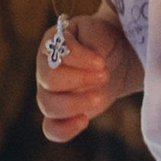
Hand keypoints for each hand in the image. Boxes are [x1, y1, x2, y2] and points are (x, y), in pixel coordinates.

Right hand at [36, 8, 140, 141]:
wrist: (115, 57)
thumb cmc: (103, 40)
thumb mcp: (98, 30)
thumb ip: (90, 39)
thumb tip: (92, 59)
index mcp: (50, 46)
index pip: (55, 55)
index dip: (79, 60)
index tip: (101, 61)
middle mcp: (45, 70)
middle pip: (48, 81)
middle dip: (79, 79)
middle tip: (105, 75)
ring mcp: (50, 94)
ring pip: (48, 106)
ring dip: (76, 103)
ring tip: (100, 96)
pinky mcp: (62, 114)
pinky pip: (51, 129)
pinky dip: (64, 130)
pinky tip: (84, 121)